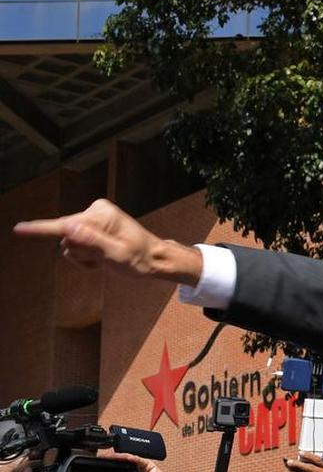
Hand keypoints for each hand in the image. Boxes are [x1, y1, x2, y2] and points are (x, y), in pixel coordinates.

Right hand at [11, 199, 202, 284]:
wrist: (154, 259)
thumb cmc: (140, 259)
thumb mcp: (117, 255)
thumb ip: (93, 242)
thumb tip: (69, 228)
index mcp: (100, 215)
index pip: (65, 226)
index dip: (40, 230)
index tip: (18, 229)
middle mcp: (94, 212)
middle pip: (66, 239)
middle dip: (81, 254)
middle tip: (104, 260)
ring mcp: (92, 219)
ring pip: (70, 245)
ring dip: (85, 257)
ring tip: (106, 259)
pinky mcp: (92, 227)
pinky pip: (76, 246)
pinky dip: (87, 256)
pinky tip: (103, 258)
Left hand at [104, 453, 178, 471]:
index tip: (98, 470)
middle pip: (121, 465)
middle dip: (111, 461)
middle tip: (100, 459)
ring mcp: (141, 469)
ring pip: (128, 460)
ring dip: (118, 457)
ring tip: (109, 456)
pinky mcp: (148, 466)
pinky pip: (138, 459)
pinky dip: (130, 457)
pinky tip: (123, 456)